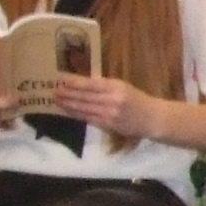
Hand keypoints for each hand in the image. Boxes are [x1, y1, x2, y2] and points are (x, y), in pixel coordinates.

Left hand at [45, 73, 160, 139]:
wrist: (152, 118)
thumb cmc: (137, 99)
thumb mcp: (123, 86)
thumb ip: (105, 85)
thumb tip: (83, 83)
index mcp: (116, 87)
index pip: (91, 84)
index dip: (75, 83)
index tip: (62, 80)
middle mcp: (112, 100)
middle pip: (85, 97)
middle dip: (67, 94)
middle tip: (53, 91)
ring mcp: (110, 114)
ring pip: (84, 109)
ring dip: (68, 105)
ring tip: (56, 101)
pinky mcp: (108, 125)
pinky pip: (88, 119)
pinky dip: (76, 115)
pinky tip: (67, 111)